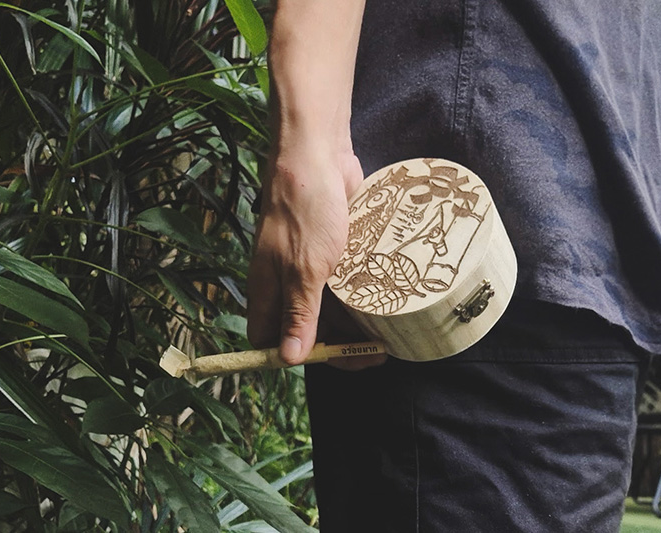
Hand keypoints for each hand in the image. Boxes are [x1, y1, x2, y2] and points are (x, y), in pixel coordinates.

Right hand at [246, 139, 385, 369]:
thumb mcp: (304, 269)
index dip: (303, 357)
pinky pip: (346, 283)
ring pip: (331, 308)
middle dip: (341, 343)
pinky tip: (388, 302)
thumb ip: (299, 313)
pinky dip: (363, 295)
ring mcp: (311, 267)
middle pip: (309, 328)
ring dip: (356, 322)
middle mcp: (286, 283)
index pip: (274, 341)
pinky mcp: (333, 252)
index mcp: (269, 292)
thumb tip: (288, 359)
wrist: (319, 153)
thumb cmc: (305, 210)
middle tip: (379, 350)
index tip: (340, 359)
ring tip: (391, 331)